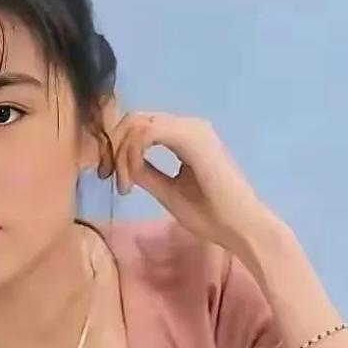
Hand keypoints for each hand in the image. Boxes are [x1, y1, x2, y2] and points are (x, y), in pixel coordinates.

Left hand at [102, 110, 282, 256]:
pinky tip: (132, 178)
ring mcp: (191, 128)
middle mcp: (188, 125)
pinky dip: (132, 153)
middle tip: (106, 176)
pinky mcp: (192, 137)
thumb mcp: (169, 192)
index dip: (117, 147)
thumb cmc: (212, 216)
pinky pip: (148, 133)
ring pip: (138, 123)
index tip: (110, 178)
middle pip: (134, 119)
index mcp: (184, 136)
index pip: (140, 126)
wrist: (241, 227)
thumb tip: (120, 163)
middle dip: (113, 146)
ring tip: (125, 183)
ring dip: (121, 152)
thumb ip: (146, 173)